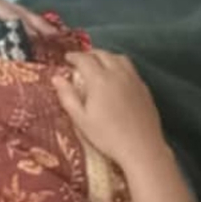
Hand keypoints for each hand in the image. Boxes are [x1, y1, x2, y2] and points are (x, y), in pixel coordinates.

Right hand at [52, 49, 169, 169]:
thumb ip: (68, 96)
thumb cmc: (107, 136)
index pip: (84, 59)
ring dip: (106, 56)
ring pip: (119, 58)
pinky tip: (117, 77)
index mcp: (99, 79)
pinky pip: (130, 68)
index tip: (67, 58)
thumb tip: (57, 78)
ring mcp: (134, 79)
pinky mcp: (144, 87)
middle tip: (81, 60)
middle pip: (102, 54)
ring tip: (99, 64)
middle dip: (89, 54)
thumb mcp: (81, 120)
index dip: (74, 56)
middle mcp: (118, 73)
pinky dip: (119, 65)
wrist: (141, 147)